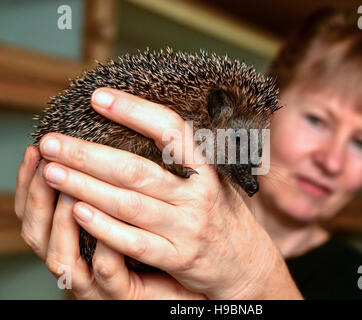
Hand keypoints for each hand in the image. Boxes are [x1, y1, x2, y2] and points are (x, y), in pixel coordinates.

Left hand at [35, 88, 301, 298]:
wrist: (247, 264)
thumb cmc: (224, 215)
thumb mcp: (217, 180)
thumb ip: (189, 159)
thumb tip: (148, 124)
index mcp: (207, 169)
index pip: (171, 130)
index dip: (134, 111)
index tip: (98, 97)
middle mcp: (198, 195)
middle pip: (135, 170)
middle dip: (88, 155)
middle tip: (52, 141)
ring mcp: (187, 227)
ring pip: (128, 204)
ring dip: (85, 187)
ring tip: (51, 172)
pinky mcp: (177, 257)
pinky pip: (133, 241)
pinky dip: (103, 227)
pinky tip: (77, 212)